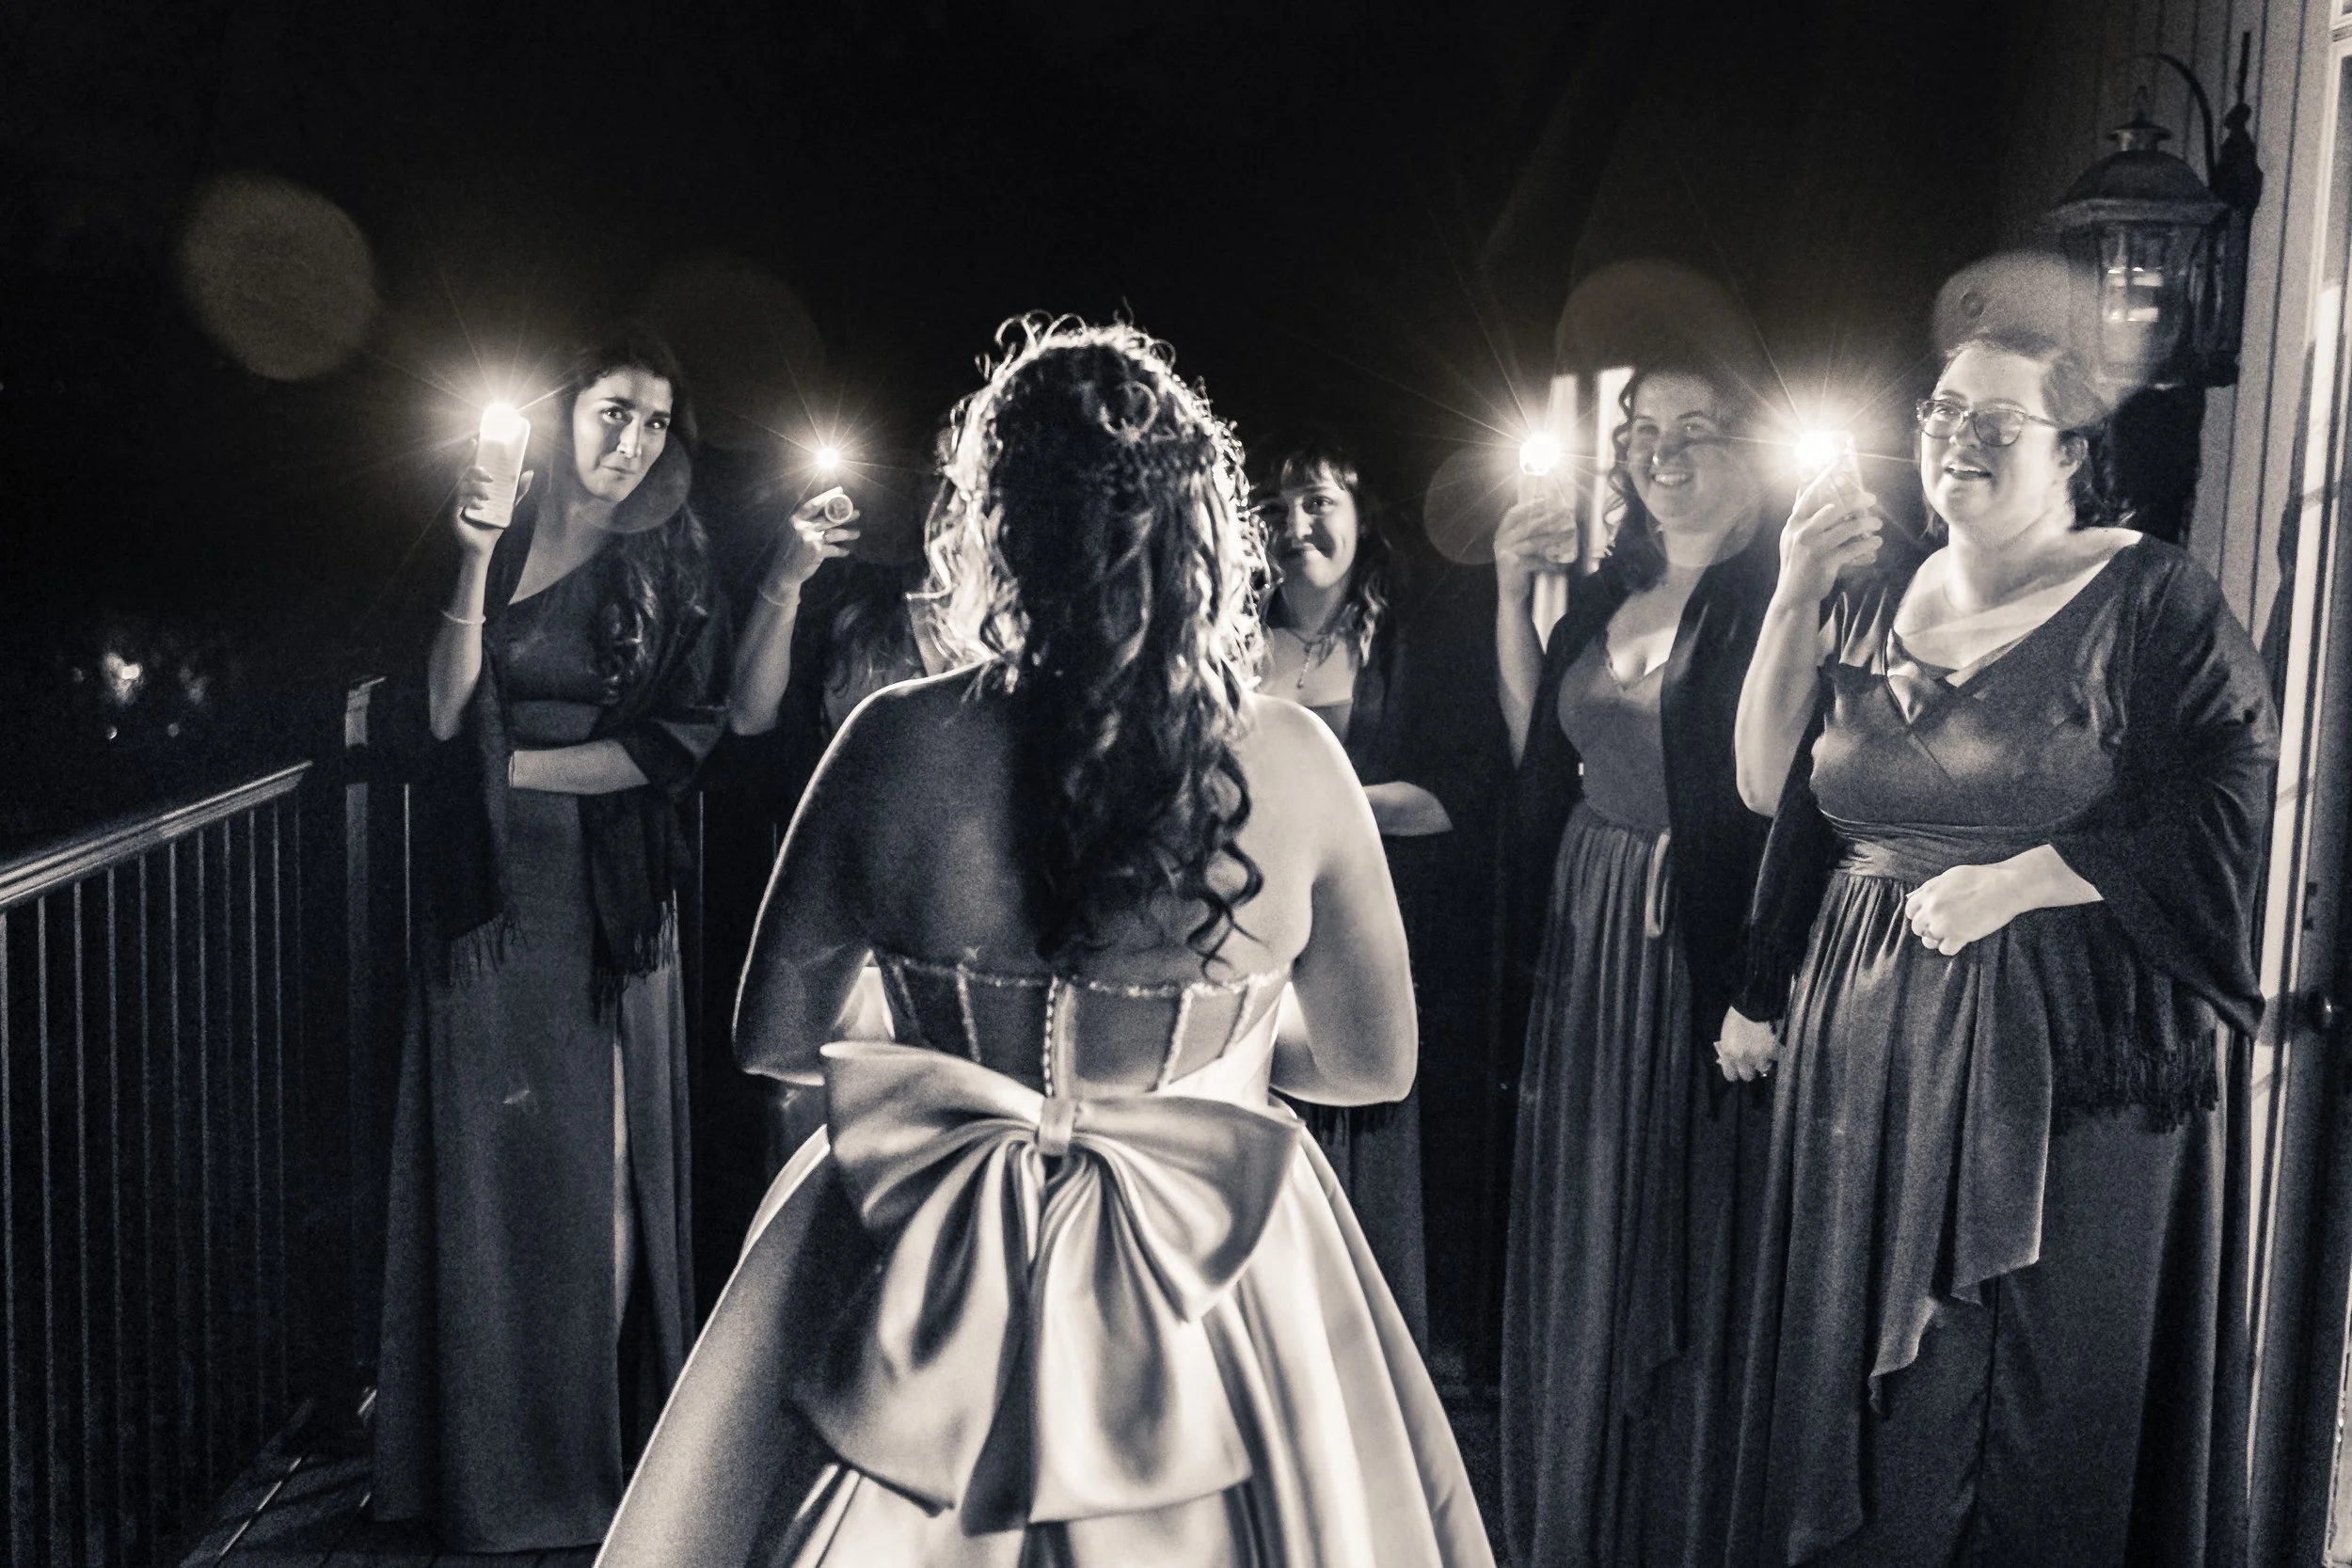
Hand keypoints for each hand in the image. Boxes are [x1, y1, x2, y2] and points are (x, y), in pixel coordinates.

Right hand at [453, 463, 534, 548]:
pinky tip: (480, 507)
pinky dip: (469, 501)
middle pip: (463, 475)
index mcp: (473, 489)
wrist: (483, 547)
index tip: (489, 467)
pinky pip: (458, 501)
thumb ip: (518, 491)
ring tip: (488, 497)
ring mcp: (457, 503)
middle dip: (476, 473)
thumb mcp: (509, 506)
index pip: (471, 471)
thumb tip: (530, 472)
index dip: (476, 464)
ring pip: (460, 487)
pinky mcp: (454, 514)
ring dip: (475, 488)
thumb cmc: (493, 525)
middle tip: (491, 479)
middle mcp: (462, 494)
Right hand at [767, 487, 860, 592]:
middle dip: (845, 515)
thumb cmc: (790, 551)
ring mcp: (809, 538)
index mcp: (796, 519)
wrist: (784, 571)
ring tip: (857, 533)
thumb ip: (806, 522)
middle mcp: (802, 527)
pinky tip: (846, 551)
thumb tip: (827, 511)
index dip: (828, 497)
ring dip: (848, 533)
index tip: (840, 491)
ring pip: (834, 533)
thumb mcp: (793, 531)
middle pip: (828, 517)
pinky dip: (841, 551)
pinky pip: (834, 549)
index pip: (814, 504)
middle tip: (857, 513)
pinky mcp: (816, 551)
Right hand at [1493, 495, 1575, 584]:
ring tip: (1570, 533)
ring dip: (1555, 537)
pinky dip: (1552, 564)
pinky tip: (1563, 567)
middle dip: (1548, 517)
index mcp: (1502, 534)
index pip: (1514, 514)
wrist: (1511, 594)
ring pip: (1535, 542)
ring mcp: (1507, 553)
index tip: (1547, 499)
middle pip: (1528, 525)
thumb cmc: (1518, 570)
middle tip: (1565, 512)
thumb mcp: (1518, 549)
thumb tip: (1548, 517)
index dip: (1530, 505)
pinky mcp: (1515, 566)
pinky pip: (1538, 562)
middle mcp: (1502, 541)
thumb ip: (1525, 534)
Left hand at [1715, 1007, 1778, 1081]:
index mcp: (1729, 1053)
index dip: (1735, 1072)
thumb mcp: (1726, 1034)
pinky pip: (1776, 1058)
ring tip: (1764, 1051)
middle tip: (1752, 1060)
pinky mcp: (1774, 1050)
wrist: (1755, 1003)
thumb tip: (1731, 1061)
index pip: (1730, 1075)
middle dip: (1750, 1068)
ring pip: (1763, 1068)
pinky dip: (1776, 1054)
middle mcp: (1743, 1058)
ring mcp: (1760, 1056)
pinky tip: (1774, 1046)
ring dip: (1764, 1061)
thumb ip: (1729, 1050)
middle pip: (1747, 1076)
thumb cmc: (1737, 1016)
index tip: (1738, 1067)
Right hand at [1777, 464, 1882, 602]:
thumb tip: (1805, 486)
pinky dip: (1867, 544)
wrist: (1794, 594)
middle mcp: (1802, 532)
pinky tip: (1875, 542)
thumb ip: (1802, 514)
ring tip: (1877, 523)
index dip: (1824, 477)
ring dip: (1867, 523)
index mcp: (1794, 523)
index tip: (1838, 463)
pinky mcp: (1825, 562)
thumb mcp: (1792, 537)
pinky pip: (1853, 548)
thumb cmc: (1797, 562)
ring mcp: (1814, 547)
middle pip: (1835, 508)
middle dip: (1857, 500)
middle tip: (1871, 498)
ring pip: (1847, 528)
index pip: (1810, 494)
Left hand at [1903, 860, 2035, 954]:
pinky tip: (1960, 939)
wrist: (2004, 887)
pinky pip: (1945, 950)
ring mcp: (1943, 924)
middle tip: (1941, 925)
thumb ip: (1930, 887)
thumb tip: (1913, 896)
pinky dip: (1952, 946)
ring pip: (1928, 941)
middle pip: (1917, 927)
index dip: (1918, 914)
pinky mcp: (1959, 936)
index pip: (1910, 910)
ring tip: (1950, 933)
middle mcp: (1931, 909)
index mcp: (1928, 893)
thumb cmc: (1980, 878)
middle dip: (1927, 927)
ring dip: (1937, 939)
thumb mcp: (1949, 876)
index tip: (1928, 916)